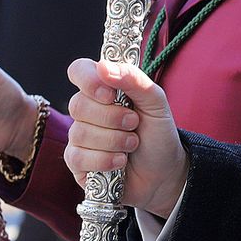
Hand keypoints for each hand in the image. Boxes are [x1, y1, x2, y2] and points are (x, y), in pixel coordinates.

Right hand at [65, 58, 188, 219]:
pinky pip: (77, 157)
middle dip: (112, 118)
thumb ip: (134, 80)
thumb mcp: (155, 103)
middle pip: (78, 104)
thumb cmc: (158, 134)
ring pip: (80, 133)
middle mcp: (87, 111)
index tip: (110, 94)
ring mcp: (79, 137)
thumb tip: (103, 66)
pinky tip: (120, 162)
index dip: (89, 80)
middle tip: (134, 124)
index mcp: (104, 89)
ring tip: (132, 145)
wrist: (164, 173)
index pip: (79, 70)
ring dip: (114, 141)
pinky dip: (104, 160)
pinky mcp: (77, 163)